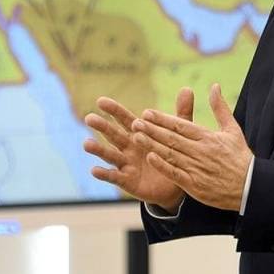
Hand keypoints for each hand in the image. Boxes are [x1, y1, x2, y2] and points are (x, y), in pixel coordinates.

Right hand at [83, 88, 192, 211]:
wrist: (176, 185)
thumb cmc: (172, 155)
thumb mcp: (178, 133)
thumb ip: (180, 113)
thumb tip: (187, 89)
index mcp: (140, 134)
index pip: (125, 119)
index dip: (114, 110)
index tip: (101, 101)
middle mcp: (129, 147)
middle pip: (114, 135)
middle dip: (102, 127)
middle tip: (89, 118)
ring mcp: (127, 164)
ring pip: (110, 155)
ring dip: (98, 150)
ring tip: (86, 144)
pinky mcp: (128, 181)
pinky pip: (114, 177)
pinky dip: (104, 174)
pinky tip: (94, 170)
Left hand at [131, 83, 252, 211]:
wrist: (250, 187)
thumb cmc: (240, 157)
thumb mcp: (232, 129)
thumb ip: (220, 108)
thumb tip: (214, 86)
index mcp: (208, 137)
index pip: (181, 125)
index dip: (163, 119)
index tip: (147, 113)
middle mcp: (200, 151)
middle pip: (172, 138)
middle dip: (152, 130)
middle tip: (135, 122)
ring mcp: (196, 168)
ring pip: (170, 154)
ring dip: (152, 144)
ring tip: (136, 137)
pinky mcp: (194, 184)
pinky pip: (175, 173)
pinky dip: (162, 165)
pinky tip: (150, 157)